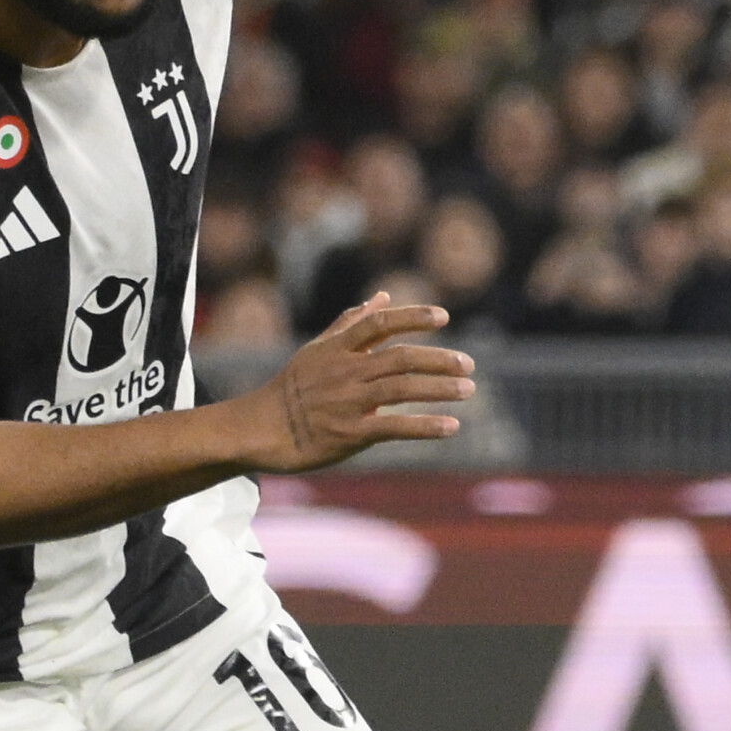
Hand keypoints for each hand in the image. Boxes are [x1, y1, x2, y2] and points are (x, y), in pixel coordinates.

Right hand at [226, 293, 475, 472]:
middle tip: (469, 364)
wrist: (261, 429)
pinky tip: (451, 426)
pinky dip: (425, 426)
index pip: (380, 324)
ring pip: (401, 389)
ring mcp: (348, 402)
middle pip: (400, 358)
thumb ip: (351, 323)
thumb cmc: (292, 389)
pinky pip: (393, 427)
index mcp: (338, 348)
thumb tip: (381, 297)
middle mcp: (345, 372)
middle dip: (438, 360)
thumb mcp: (317, 350)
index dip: (412, 317)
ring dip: (439, 389)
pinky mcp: (350, 434)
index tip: (443, 318)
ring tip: (468, 390)